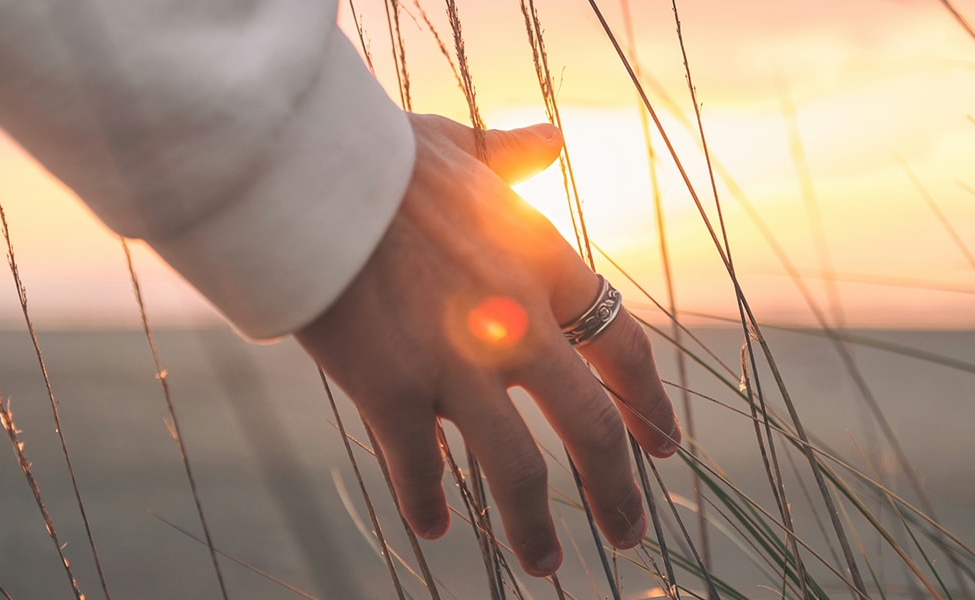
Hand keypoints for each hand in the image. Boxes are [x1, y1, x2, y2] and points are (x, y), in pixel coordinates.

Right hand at [295, 113, 679, 576]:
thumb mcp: (462, 146)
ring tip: (545, 566)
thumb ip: (511, 155)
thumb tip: (548, 138)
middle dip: (616, 489)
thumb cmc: (384, 157)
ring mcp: (457, 366)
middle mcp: (517, 325)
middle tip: (629, 533)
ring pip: (517, 472)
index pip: (623, 349)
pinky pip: (417, 469)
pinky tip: (434, 531)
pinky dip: (425, 504)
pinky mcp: (391, 392)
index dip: (650, 403)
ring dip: (534, 527)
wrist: (309, 175)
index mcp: (544, 266)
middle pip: (592, 427)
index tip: (664, 443)